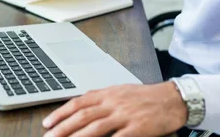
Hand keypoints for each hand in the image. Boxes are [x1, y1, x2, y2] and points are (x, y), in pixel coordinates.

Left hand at [42, 82, 186, 136]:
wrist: (172, 98)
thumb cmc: (146, 96)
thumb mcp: (120, 91)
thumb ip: (102, 99)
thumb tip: (81, 105)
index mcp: (107, 93)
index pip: (78, 103)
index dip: (61, 113)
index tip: (47, 123)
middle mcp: (113, 103)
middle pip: (82, 116)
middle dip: (63, 128)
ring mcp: (125, 115)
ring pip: (95, 128)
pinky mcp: (138, 128)